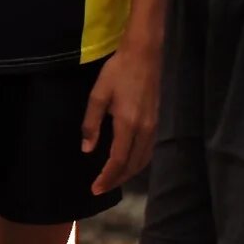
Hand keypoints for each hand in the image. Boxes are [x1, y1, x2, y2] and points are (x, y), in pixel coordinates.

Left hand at [82, 39, 159, 193]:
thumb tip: (87, 149)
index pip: (118, 160)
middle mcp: (144, 130)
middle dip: (117, 180)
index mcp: (128, 124)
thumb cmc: (117, 72)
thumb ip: (91, 124)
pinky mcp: (156, 122)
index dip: (107, 177)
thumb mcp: (98, 95)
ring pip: (143, 160)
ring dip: (128, 174)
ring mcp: (153, 126)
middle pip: (132, 165)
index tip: (95, 189)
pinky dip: (137, 163)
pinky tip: (128, 163)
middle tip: (101, 189)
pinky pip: (148, 151)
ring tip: (112, 180)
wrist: (144, 55)